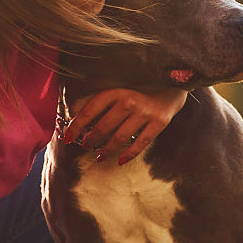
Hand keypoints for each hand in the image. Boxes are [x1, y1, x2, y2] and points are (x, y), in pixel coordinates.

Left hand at [64, 88, 187, 164]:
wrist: (175, 81)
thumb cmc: (143, 85)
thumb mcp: (122, 86)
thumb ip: (105, 100)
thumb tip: (79, 117)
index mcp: (117, 90)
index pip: (90, 110)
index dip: (76, 126)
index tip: (67, 137)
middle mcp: (130, 101)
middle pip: (104, 126)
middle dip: (91, 139)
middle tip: (84, 146)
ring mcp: (146, 113)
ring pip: (120, 137)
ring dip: (107, 149)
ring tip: (99, 156)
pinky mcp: (160, 123)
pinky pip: (141, 143)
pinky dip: (130, 154)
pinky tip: (120, 160)